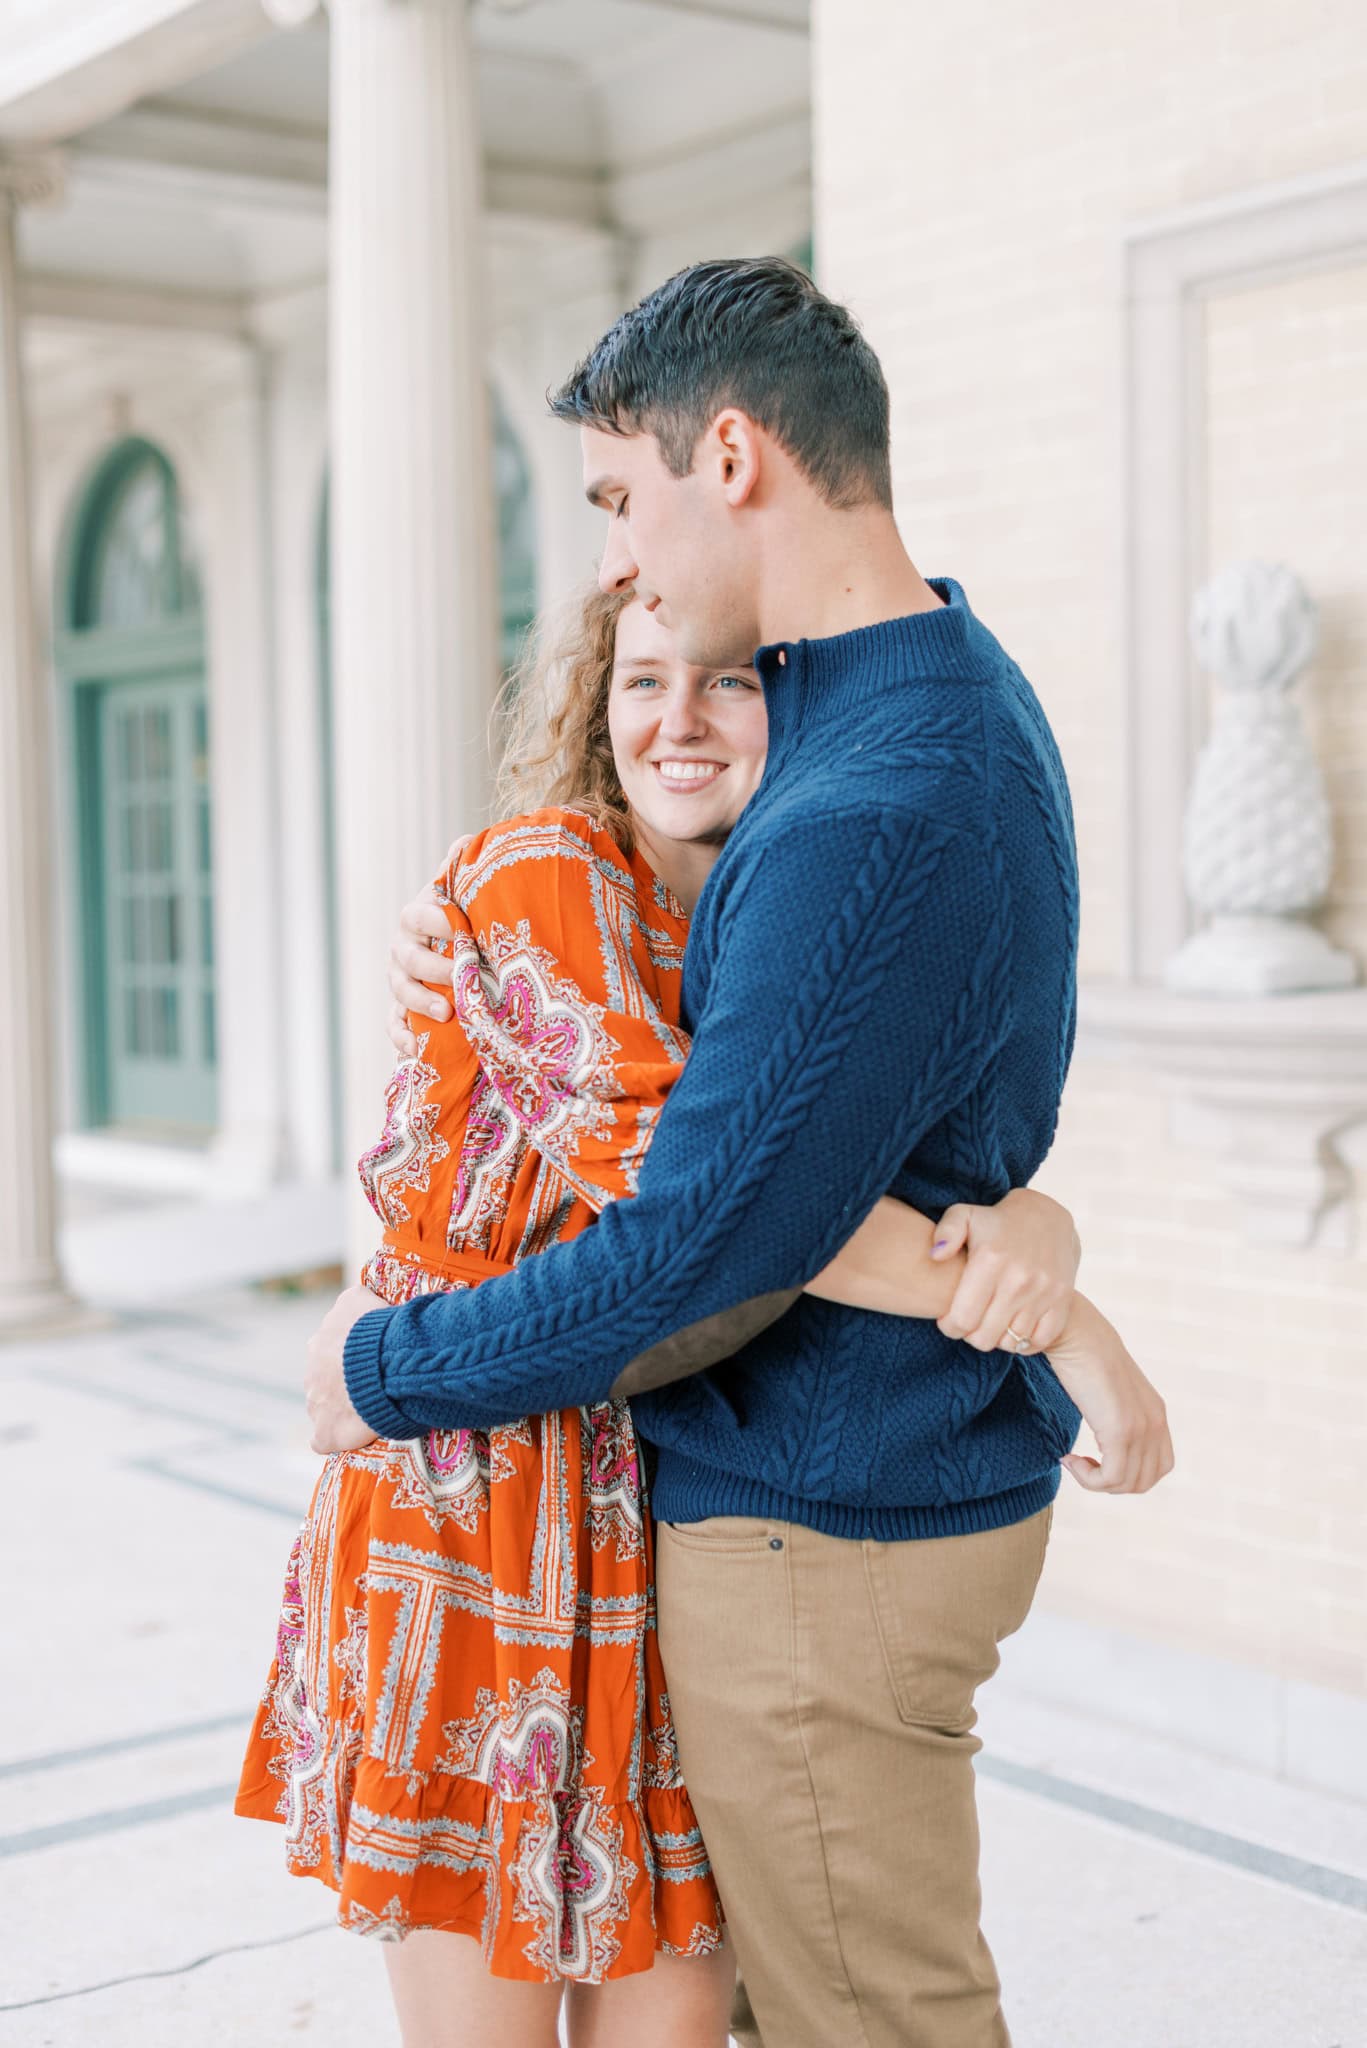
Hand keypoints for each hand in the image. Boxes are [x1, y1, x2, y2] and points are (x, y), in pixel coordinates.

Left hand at [304, 1285, 385, 1453]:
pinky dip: (334, 1437)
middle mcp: (311, 1372)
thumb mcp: (358, 1297)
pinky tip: (348, 1435)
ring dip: (341, 1408)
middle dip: (343, 1382)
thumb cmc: (375, 1327)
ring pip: (323, 1407)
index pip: (331, 1351)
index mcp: (319, 1343)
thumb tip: (356, 1299)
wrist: (381, 1361)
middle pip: (325, 1380)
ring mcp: (316, 1404)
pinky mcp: (326, 1431)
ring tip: (370, 1407)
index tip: (372, 1359)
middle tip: (373, 1382)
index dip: (353, 1356)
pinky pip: (323, 1439)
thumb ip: (352, 1301)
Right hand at [387, 837, 471, 1055]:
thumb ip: (465, 870)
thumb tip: (466, 843)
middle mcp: (405, 947)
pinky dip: (402, 1038)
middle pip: (408, 957)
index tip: (463, 928)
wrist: (465, 951)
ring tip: (446, 1013)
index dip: (437, 920)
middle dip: (433, 968)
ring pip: (400, 991)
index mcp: (420, 916)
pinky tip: (416, 1049)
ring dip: (420, 1002)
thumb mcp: (469, 894)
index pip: (418, 914)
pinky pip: (394, 1026)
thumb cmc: (470, 918)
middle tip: (461, 976)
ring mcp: (401, 980)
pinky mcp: (402, 1010)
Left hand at [933, 1188, 1079, 1353]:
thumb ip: (945, 1232)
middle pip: (984, 1337)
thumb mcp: (965, 1215)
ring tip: (989, 1322)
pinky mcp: (1062, 1300)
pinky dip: (1024, 1342)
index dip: (950, 1327)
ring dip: (996, 1338)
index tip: (948, 1320)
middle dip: (970, 1336)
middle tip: (968, 1322)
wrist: (1046, 1216)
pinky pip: (1040, 1341)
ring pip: (1011, 1342)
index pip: (962, 1319)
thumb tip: (935, 1256)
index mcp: (990, 1260)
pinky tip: (1012, 1327)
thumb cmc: (996, 1222)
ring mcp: (1043, 1291)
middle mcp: (1018, 1279)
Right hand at [1048, 1295, 1173, 1494]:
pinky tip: (1068, 1458)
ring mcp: (1141, 1427)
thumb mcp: (1109, 1389)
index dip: (1128, 1474)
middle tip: (1083, 1464)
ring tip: (1073, 1460)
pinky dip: (1088, 1478)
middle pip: (1144, 1481)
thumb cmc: (1081, 1354)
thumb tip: (1102, 1425)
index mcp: (1156, 1413)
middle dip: (1111, 1483)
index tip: (1097, 1458)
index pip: (1159, 1466)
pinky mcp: (1121, 1430)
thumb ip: (1116, 1410)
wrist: (1074, 1333)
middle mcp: (1156, 1422)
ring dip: (1096, 1482)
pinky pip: (1111, 1478)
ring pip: (1128, 1484)